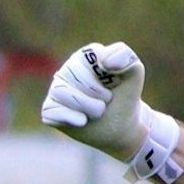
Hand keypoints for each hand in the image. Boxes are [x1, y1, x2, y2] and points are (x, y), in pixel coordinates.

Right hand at [39, 42, 183, 183]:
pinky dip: (71, 118)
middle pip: (73, 74)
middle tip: (107, 100)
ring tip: (98, 112)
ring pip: (60, 91)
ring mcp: (57, 90)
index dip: (105, 72)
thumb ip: (126, 58)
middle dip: (97, 93)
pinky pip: (51, 111)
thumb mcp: (134, 76)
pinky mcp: (50, 109)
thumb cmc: (124, 99)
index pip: (88, 54)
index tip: (116, 82)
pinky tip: (82, 121)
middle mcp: (67, 70)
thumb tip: (106, 62)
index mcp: (86, 57)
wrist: (120, 129)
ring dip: (87, 106)